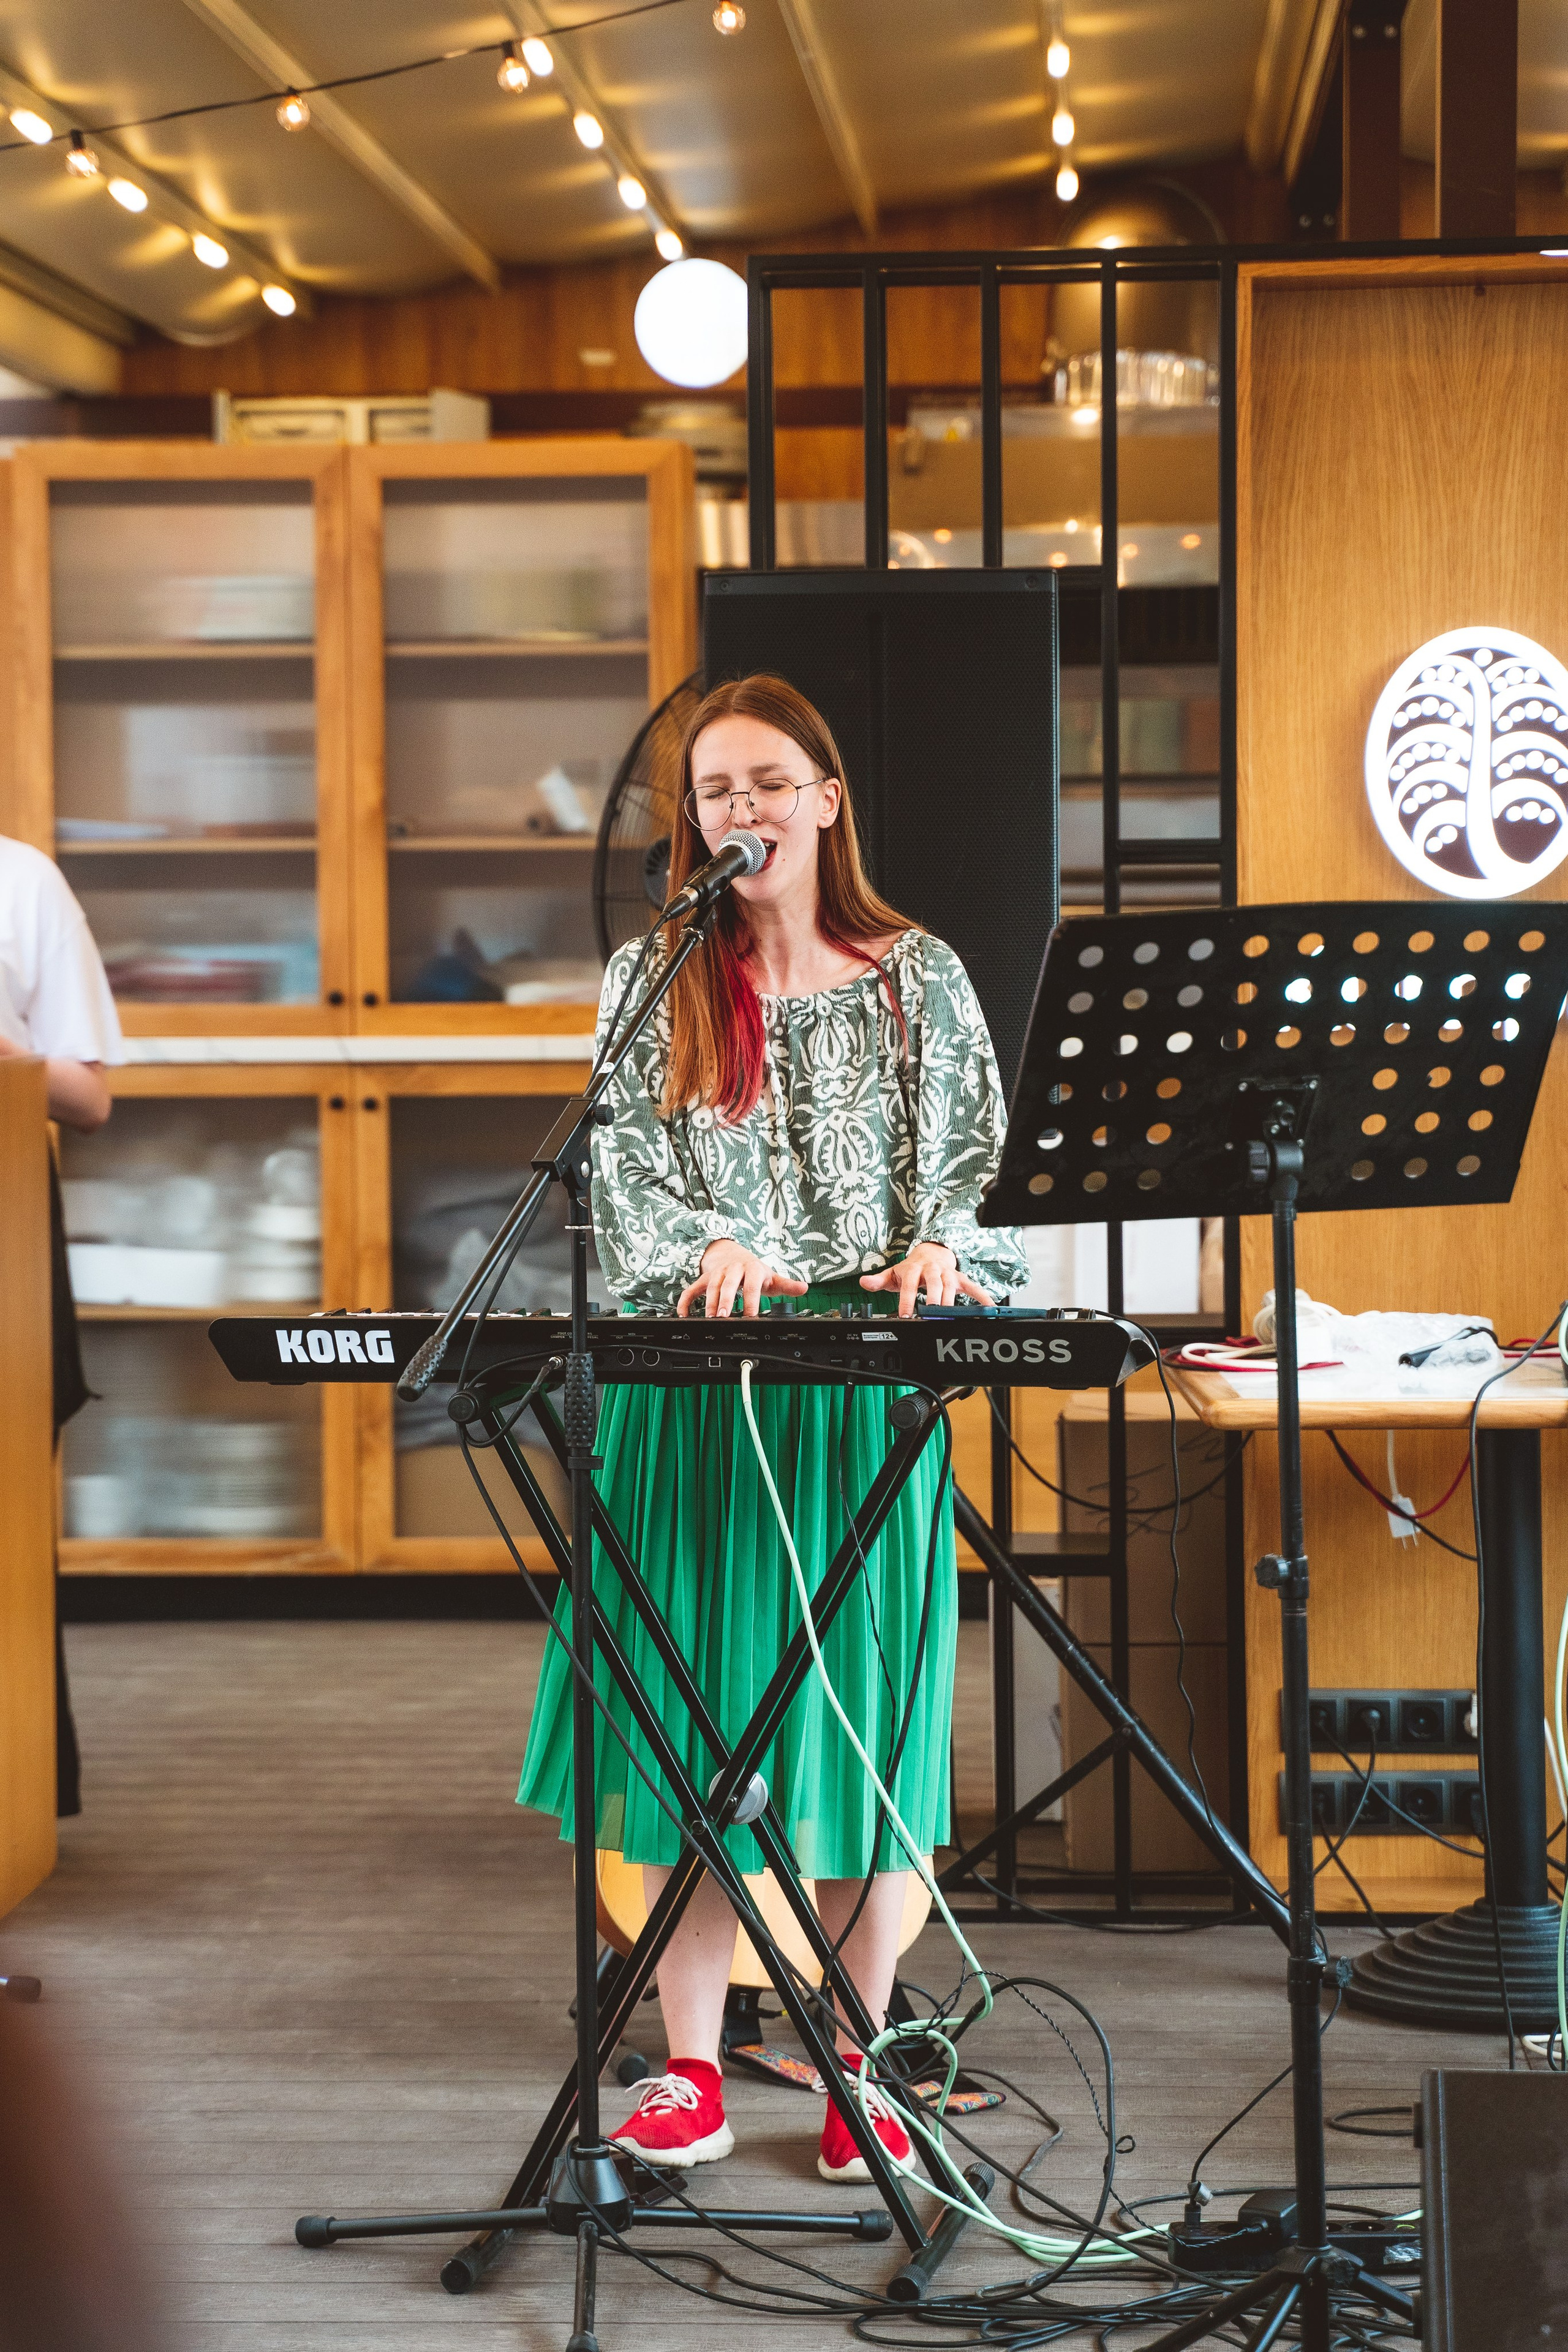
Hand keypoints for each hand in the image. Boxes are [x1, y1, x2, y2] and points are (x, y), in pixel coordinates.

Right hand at [677, 1238, 809, 1318]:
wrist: (732, 1253)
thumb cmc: (754, 1271)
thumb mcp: (771, 1277)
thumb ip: (787, 1285)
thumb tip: (805, 1287)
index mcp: (751, 1269)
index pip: (751, 1285)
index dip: (751, 1300)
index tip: (751, 1316)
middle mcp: (733, 1269)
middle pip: (728, 1284)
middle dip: (726, 1299)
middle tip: (725, 1316)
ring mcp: (717, 1273)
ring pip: (711, 1287)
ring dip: (709, 1303)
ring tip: (710, 1318)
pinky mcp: (704, 1278)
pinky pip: (691, 1289)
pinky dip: (686, 1301)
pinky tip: (684, 1314)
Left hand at [859, 1242, 992, 1317]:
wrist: (930, 1253)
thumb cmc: (911, 1269)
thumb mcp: (893, 1273)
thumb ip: (878, 1280)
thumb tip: (864, 1282)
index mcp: (913, 1269)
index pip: (910, 1286)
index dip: (908, 1300)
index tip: (907, 1315)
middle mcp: (931, 1270)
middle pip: (933, 1285)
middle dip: (933, 1300)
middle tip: (932, 1316)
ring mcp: (946, 1274)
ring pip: (950, 1287)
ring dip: (951, 1302)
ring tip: (950, 1317)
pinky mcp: (959, 1278)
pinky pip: (972, 1287)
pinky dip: (981, 1296)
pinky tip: (988, 1307)